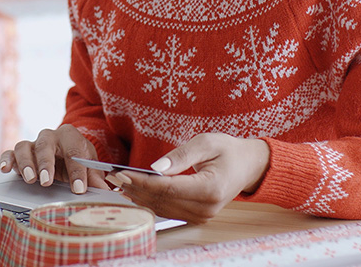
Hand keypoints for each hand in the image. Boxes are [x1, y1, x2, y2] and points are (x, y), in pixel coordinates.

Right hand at [0, 124, 109, 192]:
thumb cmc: (78, 158)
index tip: (79, 189)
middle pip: (45, 144)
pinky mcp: (19, 154)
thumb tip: (105, 191)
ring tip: (30, 179)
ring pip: (25, 147)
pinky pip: (10, 153)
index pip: (73, 149)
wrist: (66, 152)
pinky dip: (6, 159)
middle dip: (45, 163)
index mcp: (70, 136)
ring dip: (26, 163)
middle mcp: (49, 137)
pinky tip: (6, 169)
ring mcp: (33, 144)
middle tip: (47, 181)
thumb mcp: (90, 165)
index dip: (77, 170)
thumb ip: (95, 177)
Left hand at [108, 133, 269, 223]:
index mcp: (209, 189)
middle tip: (112, 176)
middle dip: (134, 188)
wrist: (248, 166)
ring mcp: (202, 216)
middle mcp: (206, 208)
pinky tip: (134, 191)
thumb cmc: (227, 150)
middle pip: (161, 201)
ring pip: (162, 209)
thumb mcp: (206, 143)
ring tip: (117, 183)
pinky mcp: (197, 216)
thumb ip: (180, 155)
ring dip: (138, 196)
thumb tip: (155, 166)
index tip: (121, 173)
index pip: (167, 188)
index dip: (141, 181)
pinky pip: (168, 210)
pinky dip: (149, 201)